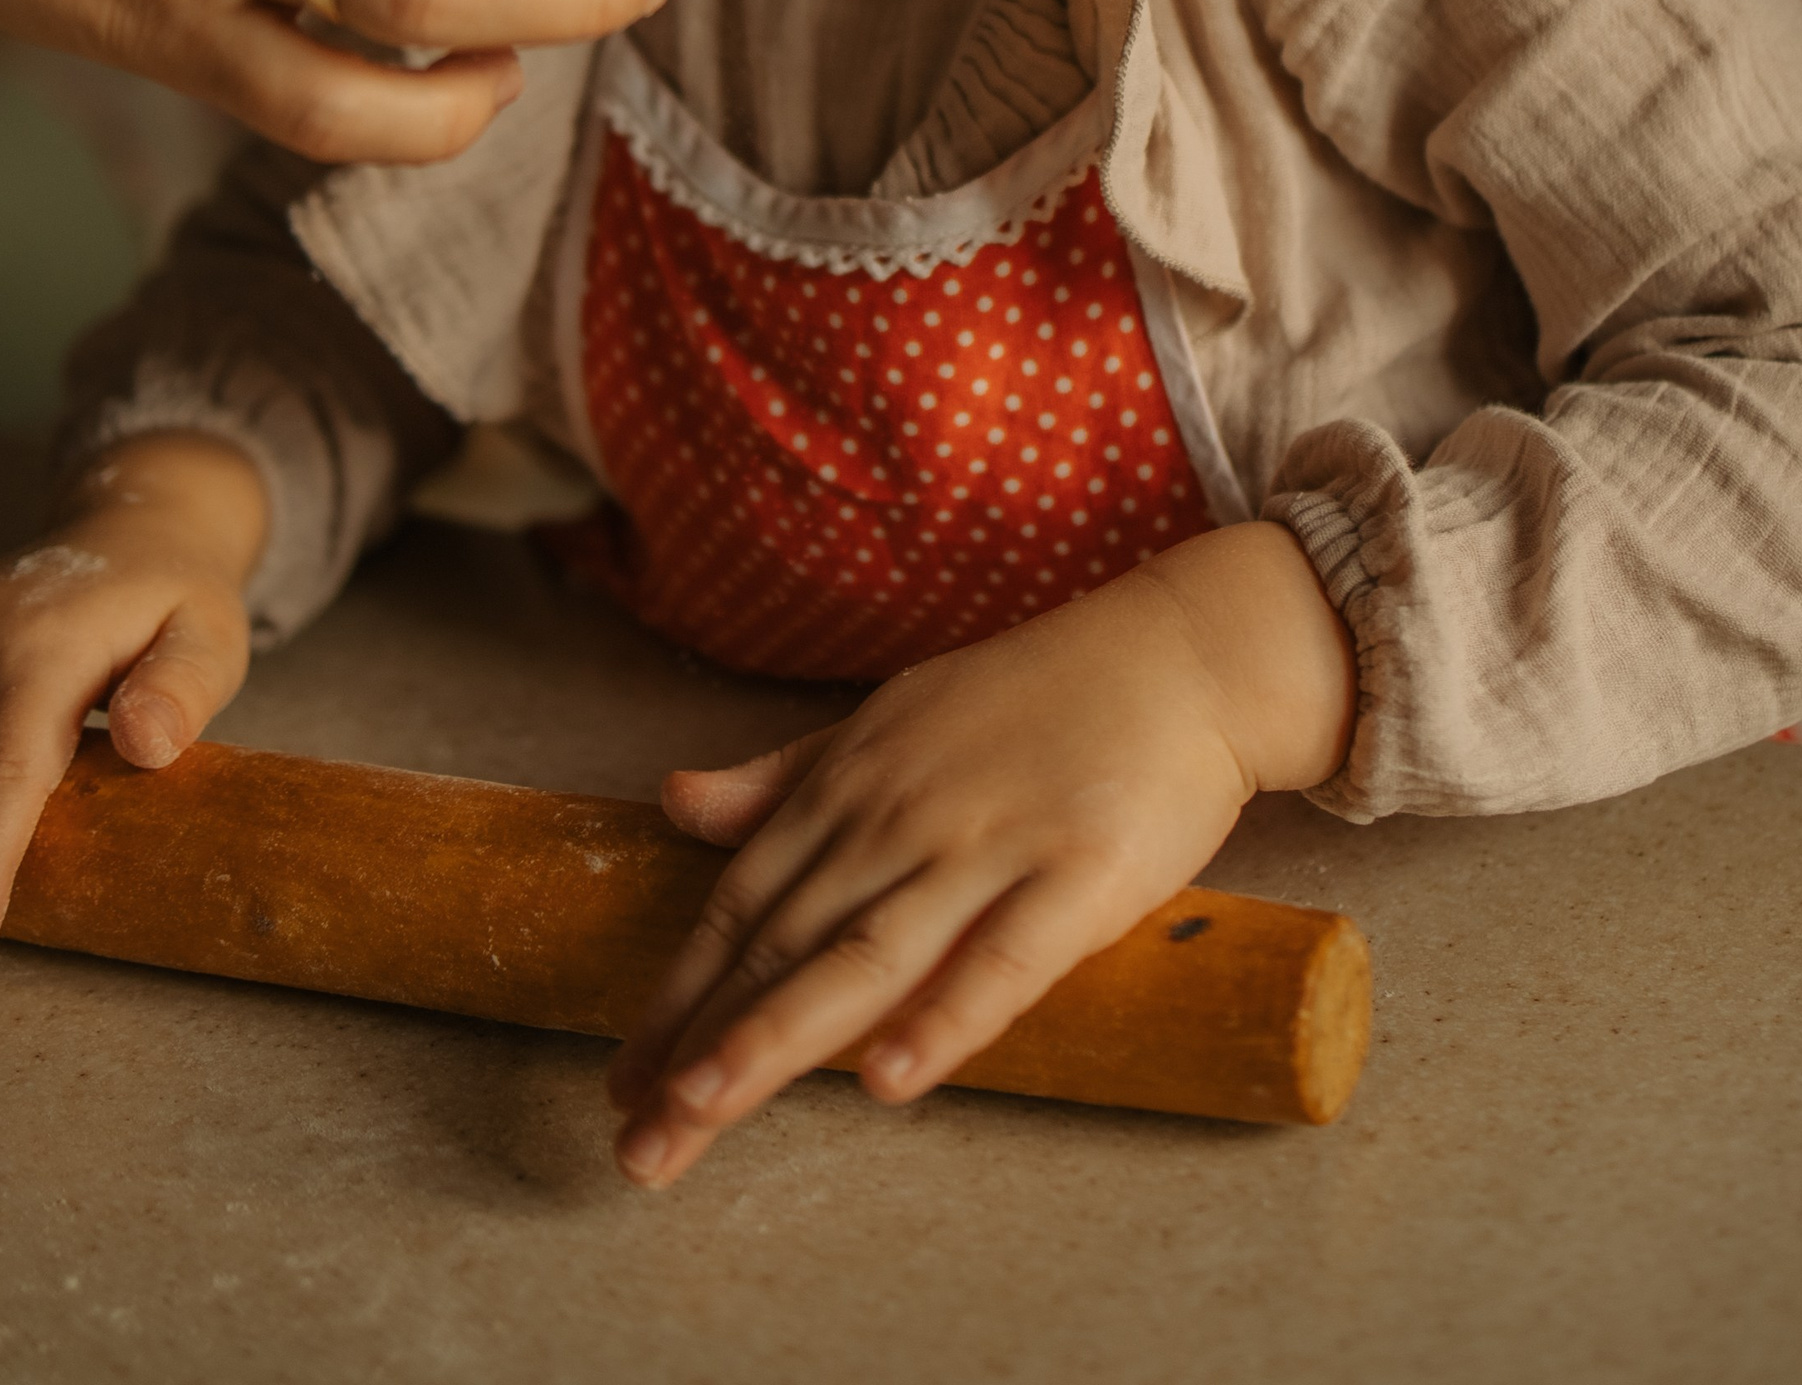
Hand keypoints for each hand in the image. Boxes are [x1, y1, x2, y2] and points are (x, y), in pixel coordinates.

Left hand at [606, 521, 1355, 1184]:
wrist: (1177, 658)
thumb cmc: (1029, 698)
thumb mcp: (889, 722)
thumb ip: (785, 777)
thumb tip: (676, 803)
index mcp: (852, 782)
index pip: (743, 905)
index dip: (678, 996)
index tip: (624, 1081)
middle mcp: (902, 815)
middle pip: (785, 943)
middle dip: (702, 1048)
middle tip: (636, 1142)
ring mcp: (990, 844)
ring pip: (868, 955)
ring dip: (779, 1037)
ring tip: (706, 1113)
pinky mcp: (1079, 874)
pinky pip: (1003, 958)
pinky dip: (945, 1019)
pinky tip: (889, 1080)